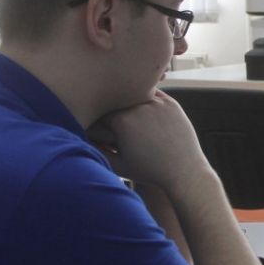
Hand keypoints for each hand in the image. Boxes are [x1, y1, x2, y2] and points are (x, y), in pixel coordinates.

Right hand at [91, 91, 210, 192]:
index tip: (95, 124)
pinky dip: (144, 99)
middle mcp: (139, 107)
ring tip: (127, 112)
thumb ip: (96, 150)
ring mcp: (157, 103)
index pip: (100, 111)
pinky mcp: (171, 103)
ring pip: (134, 94)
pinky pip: (152, 94)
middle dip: (110, 106)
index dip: (95, 116)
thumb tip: (79, 139)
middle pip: (116, 99)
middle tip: (104, 109)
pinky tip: (141, 107)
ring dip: (127, 99)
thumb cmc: (149, 171)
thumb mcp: (118, 165)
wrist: (184, 170)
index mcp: (122, 122)